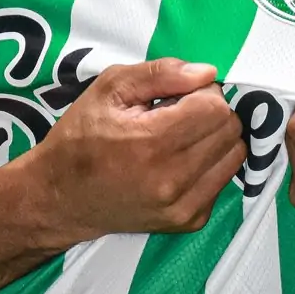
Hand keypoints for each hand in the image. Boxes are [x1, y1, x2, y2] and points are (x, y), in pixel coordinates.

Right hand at [17, 57, 246, 244]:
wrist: (60, 197)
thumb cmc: (80, 137)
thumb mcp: (109, 89)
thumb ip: (160, 73)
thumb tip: (208, 73)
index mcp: (152, 142)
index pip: (215, 106)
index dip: (200, 91)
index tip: (176, 95)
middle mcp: (173, 179)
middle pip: (229, 129)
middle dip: (210, 112)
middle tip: (177, 113)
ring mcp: (184, 206)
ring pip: (234, 155)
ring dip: (215, 138)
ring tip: (180, 137)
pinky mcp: (189, 221)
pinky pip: (223, 180)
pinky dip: (209, 164)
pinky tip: (179, 161)